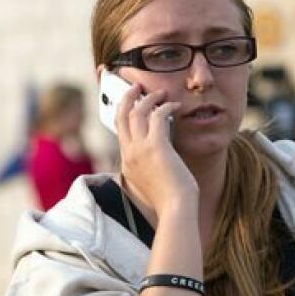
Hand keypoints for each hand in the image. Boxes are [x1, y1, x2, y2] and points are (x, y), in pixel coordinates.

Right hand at [115, 82, 196, 218]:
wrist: (175, 209)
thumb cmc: (169, 198)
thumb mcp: (150, 182)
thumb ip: (148, 167)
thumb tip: (157, 156)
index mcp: (126, 161)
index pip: (119, 130)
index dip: (123, 112)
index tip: (131, 102)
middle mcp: (129, 153)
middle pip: (121, 116)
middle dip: (128, 97)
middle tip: (137, 86)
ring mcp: (140, 149)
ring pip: (136, 112)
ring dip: (149, 98)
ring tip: (161, 92)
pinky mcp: (156, 147)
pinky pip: (157, 116)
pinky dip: (165, 107)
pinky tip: (175, 105)